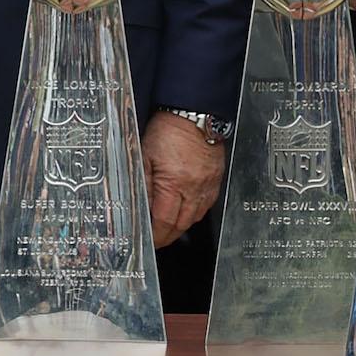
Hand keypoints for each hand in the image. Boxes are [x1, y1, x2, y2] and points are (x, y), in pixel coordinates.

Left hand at [141, 111, 225, 247]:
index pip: (164, 220)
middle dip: (169, 236)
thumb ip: (142, 181)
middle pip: (182, 224)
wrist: (194, 115)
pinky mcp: (216, 181)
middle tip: (157, 241)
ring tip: (168, 229)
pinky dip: (195, 213)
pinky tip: (185, 211)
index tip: (149, 241)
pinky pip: (206, 205)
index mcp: (174, 183)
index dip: (157, 235)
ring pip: (195, 217)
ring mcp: (208, 186)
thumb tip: (139, 204)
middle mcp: (194, 189)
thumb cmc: (167, 130)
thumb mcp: (144, 154)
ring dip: (181, 227)